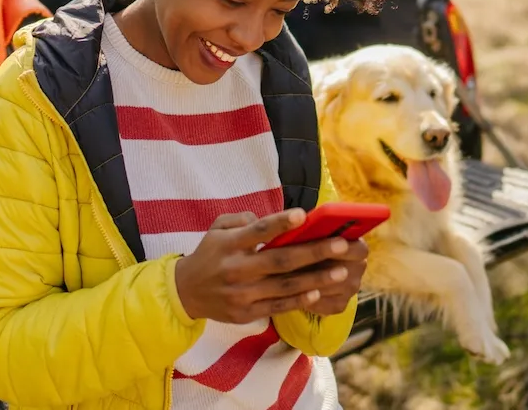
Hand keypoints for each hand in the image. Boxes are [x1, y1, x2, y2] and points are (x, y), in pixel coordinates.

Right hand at [173, 210, 367, 323]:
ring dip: (316, 279)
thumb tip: (273, 220)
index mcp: (229, 244)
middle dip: (314, 252)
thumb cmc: (210, 254)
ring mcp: (242, 294)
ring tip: (341, 271)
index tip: (304, 215)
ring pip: (285, 286)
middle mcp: (236, 269)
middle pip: (280, 260)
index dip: (281, 223)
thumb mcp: (217, 228)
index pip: (258, 231)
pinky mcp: (246, 313)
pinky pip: (278, 306)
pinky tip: (319, 292)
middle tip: (342, 244)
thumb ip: (242, 219)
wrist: (186, 292)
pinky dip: (299, 300)